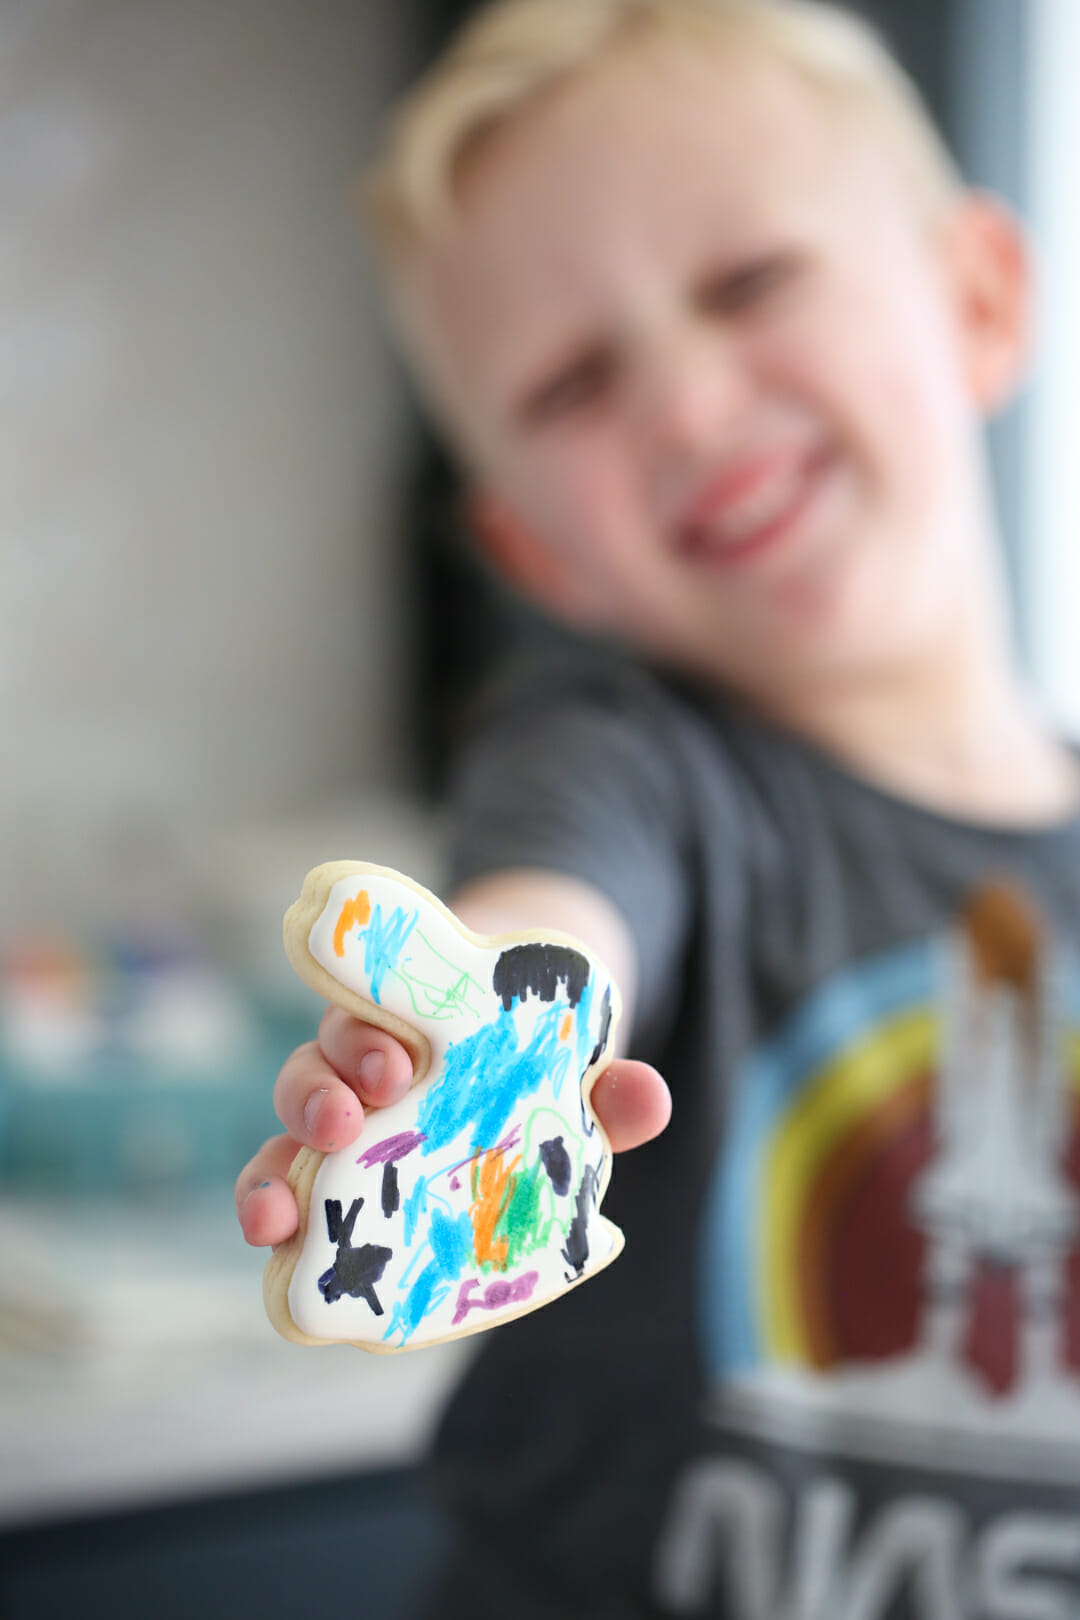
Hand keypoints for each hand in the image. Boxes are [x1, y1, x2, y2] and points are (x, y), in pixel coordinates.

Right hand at [236, 1004, 670, 1247]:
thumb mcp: (566, 1076)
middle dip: (315, 1102)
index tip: (393, 1065)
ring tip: (271, 1221)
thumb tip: (650, 1099)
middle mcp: (354, 1081)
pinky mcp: (334, 1203)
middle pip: (310, 1078)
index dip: (365, 1041)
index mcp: (402, 1029)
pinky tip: (276, 1267)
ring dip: (269, 1181)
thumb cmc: (524, 1071)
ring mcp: (337, 1147)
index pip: (365, 1020)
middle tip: (343, 1125)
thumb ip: (604, 1090)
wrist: (507, 1090)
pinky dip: (279, 1234)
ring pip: (282, 1149)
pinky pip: (294, 1214)